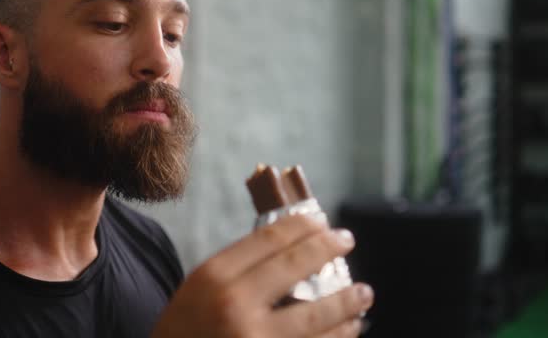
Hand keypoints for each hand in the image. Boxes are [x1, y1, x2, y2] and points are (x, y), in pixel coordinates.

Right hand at [151, 214, 372, 337]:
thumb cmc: (184, 331)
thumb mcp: (199, 289)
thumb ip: (238, 270)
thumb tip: (291, 248)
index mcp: (214, 277)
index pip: (268, 239)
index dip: (302, 225)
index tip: (321, 221)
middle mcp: (235, 306)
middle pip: (296, 266)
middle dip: (329, 248)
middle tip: (347, 239)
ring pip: (317, 316)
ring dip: (347, 302)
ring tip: (363, 294)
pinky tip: (350, 330)